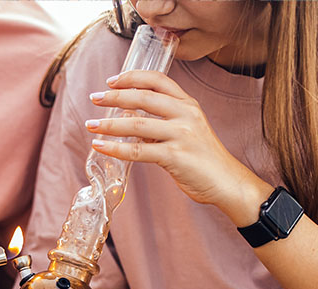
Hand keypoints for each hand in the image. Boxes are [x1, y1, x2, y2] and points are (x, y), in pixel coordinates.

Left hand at [84, 70, 269, 222]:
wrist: (227, 182)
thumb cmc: (204, 159)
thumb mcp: (188, 131)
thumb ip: (163, 123)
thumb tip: (131, 120)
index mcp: (188, 104)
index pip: (158, 79)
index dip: (133, 77)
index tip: (112, 80)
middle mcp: (186, 114)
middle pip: (144, 97)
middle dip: (114, 96)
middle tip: (94, 98)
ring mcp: (181, 134)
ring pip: (136, 124)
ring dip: (109, 124)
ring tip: (91, 125)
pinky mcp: (175, 156)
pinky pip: (138, 151)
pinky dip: (115, 148)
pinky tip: (101, 146)